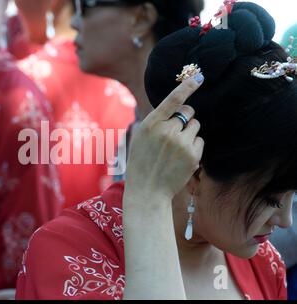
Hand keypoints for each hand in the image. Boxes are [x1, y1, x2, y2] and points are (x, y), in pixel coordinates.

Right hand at [125, 75, 203, 199]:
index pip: (172, 100)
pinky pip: (200, 140)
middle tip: (175, 131)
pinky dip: (193, 146)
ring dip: (189, 132)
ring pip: (195, 125)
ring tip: (175, 148)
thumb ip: (155, 122)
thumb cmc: (141, 163)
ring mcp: (181, 143)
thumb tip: (174, 107)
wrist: (147, 190)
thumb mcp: (140, 138)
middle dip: (185, 118)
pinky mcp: (193, 155)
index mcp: (151, 124)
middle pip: (188, 111)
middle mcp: (167, 131)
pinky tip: (181, 157)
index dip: (187, 86)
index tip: (199, 76)